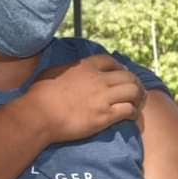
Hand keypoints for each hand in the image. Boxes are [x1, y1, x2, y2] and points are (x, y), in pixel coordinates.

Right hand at [25, 55, 146, 143]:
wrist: (39, 114)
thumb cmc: (39, 95)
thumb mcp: (53, 72)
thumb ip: (67, 69)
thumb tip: (68, 70)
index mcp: (85, 66)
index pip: (110, 61)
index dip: (120, 67)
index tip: (122, 75)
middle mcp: (98, 79)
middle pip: (128, 76)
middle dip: (136, 83)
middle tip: (136, 93)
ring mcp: (103, 97)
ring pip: (133, 91)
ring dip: (138, 97)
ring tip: (138, 104)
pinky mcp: (105, 116)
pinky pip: (129, 110)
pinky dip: (133, 113)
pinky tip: (131, 117)